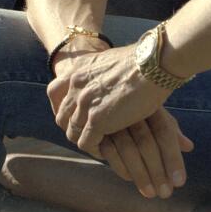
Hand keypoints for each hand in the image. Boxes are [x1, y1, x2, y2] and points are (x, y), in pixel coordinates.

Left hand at [47, 45, 188, 198]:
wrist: (154, 63)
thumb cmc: (143, 62)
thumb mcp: (110, 61)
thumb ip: (100, 74)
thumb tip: (106, 82)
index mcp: (77, 69)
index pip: (56, 93)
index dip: (67, 108)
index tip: (79, 117)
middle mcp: (75, 85)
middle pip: (62, 115)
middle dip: (74, 126)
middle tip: (91, 134)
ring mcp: (84, 102)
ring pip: (72, 132)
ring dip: (86, 139)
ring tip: (100, 144)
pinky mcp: (97, 119)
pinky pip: (86, 143)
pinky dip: (95, 149)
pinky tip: (107, 149)